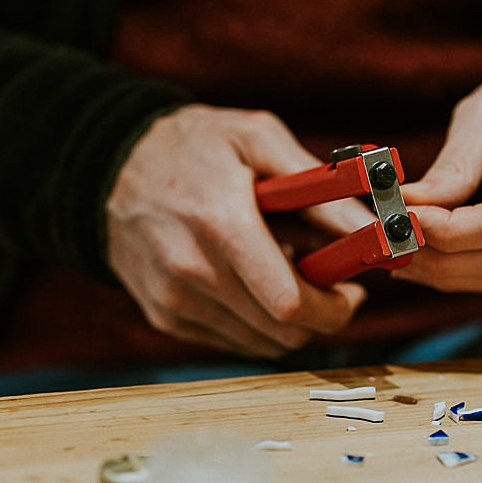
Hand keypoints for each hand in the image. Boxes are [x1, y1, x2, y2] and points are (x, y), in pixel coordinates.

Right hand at [106, 105, 368, 356]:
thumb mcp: (259, 140)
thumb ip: (320, 188)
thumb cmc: (194, 145)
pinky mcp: (165, 316)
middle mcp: (192, 272)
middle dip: (322, 314)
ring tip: (286, 269)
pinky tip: (252, 278)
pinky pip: (233, 339)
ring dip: (290, 318)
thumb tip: (373, 227)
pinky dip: (257, 320)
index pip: (290, 303)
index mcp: (220, 224)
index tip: (353, 287)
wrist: (108, 165)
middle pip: (282, 331)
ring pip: (262, 342)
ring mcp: (174, 300)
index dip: (336, 307)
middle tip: (332, 280)